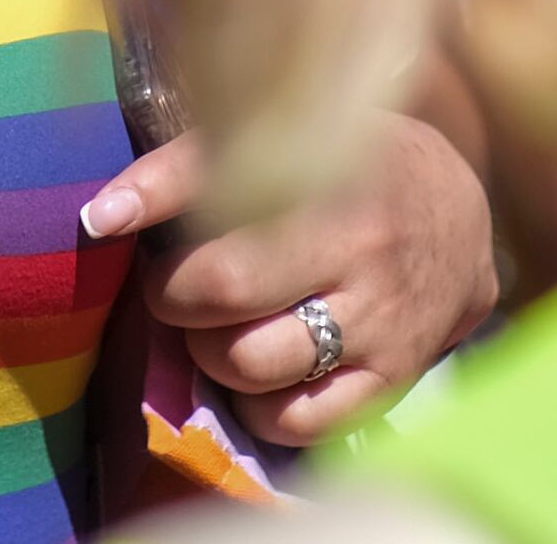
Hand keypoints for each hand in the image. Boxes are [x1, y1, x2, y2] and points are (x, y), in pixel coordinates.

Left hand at [87, 117, 497, 448]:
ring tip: (223, 326)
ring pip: (255, 368)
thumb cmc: (341, 161)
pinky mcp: (395, 377)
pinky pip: (299, 421)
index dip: (166, 268)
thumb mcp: (272, 135)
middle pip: (226, 306)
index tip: (157, 258)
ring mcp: (383, 323)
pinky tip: (262, 369)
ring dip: (214, 355)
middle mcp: (362, 253)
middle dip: (180, 305)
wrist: (458, 207)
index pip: (215, 242)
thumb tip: (97, 218)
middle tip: (186, 290)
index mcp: (324, 182)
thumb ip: (180, 170)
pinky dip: (260, 405)